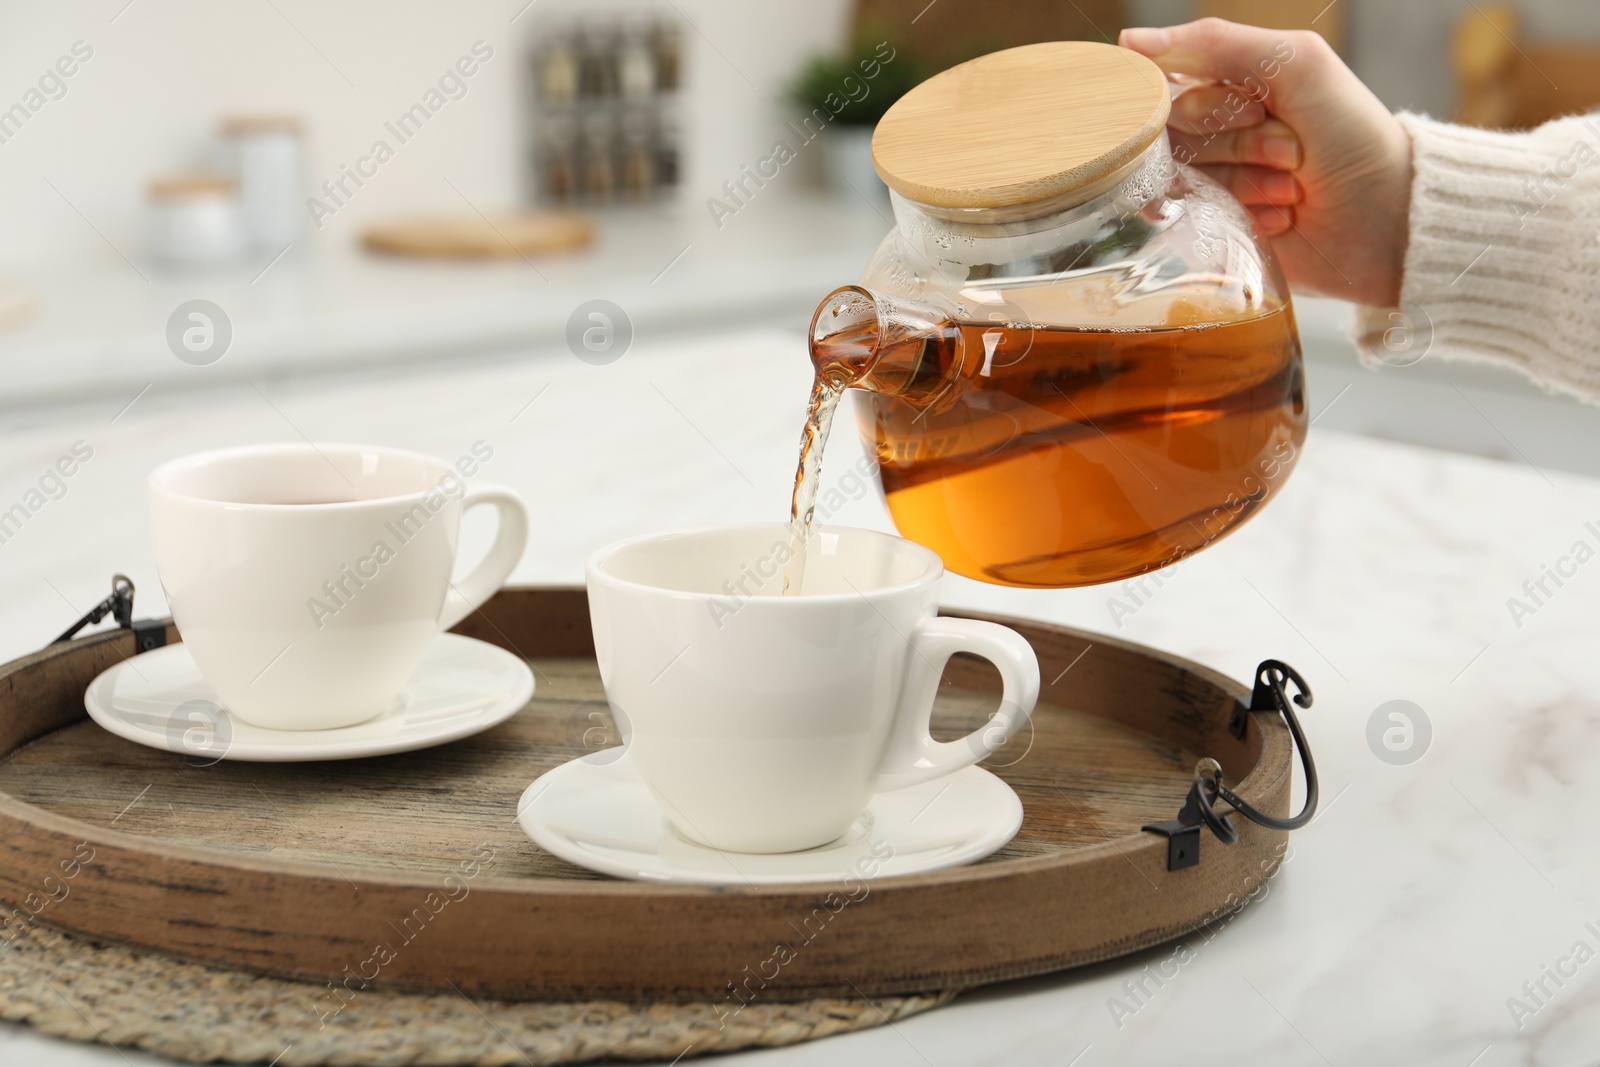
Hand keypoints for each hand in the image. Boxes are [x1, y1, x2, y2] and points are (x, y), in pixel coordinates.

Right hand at [1119, 18, 1411, 305]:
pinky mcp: (1215, 231)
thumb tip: (1129, 40)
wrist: (1387, 216)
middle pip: (1175, 140)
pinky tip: (1281, 217)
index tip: (1258, 110)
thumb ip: (1214, 43)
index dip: (1211, 105)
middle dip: (1239, 146)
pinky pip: (1193, 225)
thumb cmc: (1352, 133)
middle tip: (1291, 152)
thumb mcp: (1296, 64)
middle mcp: (1213, 134)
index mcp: (1229, 87)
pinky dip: (1244, 218)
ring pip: (1185, 184)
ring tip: (1293, 188)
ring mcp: (1213, 185)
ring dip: (1247, 185)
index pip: (1169, 90)